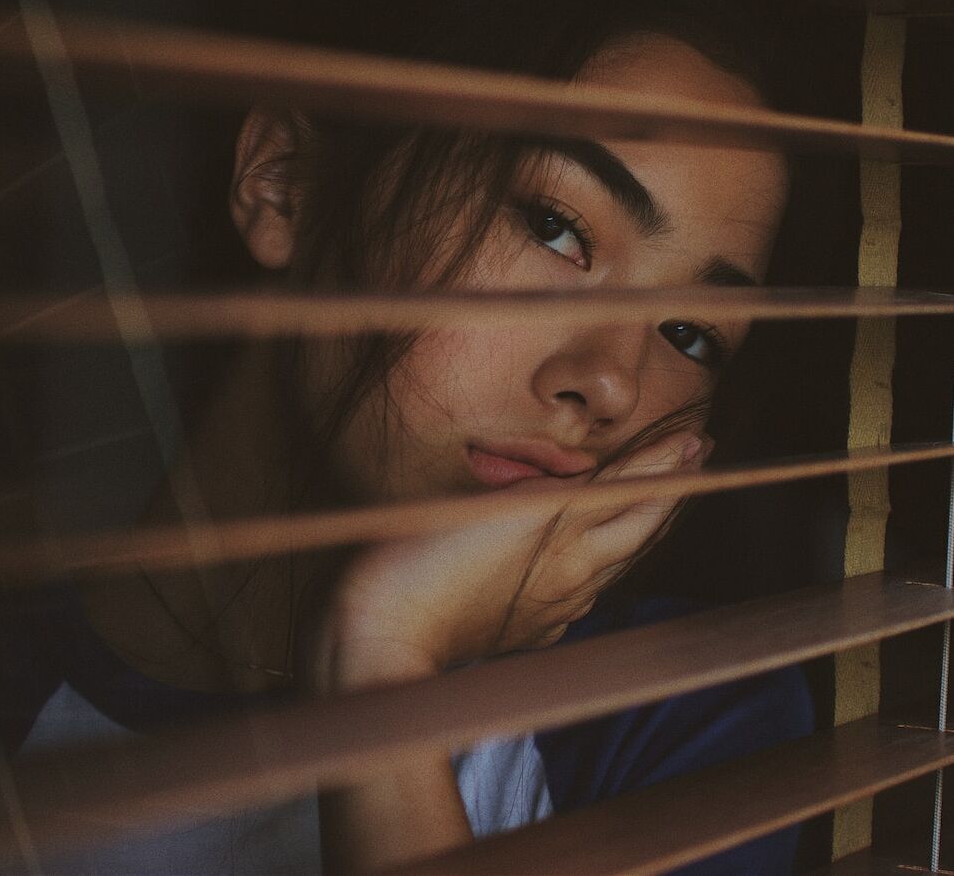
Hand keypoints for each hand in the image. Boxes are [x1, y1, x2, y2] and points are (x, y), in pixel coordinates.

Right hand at [312, 430, 708, 691]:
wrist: (383, 641)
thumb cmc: (427, 564)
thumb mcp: (497, 508)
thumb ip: (557, 491)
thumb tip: (615, 482)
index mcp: (565, 540)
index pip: (635, 493)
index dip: (668, 464)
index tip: (697, 439)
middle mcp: (571, 576)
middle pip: (637, 529)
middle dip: (669, 492)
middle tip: (693, 458)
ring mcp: (551, 606)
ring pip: (612, 561)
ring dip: (638, 525)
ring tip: (653, 499)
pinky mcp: (527, 628)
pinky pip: (581, 593)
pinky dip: (599, 564)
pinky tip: (591, 565)